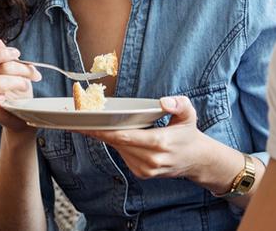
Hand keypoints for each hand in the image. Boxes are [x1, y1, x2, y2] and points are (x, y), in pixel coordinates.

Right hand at [0, 37, 40, 131]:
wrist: (24, 114)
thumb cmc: (19, 91)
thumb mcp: (16, 70)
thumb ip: (4, 56)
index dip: (0, 53)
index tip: (18, 54)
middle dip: (18, 68)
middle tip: (31, 73)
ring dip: (18, 82)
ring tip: (26, 86)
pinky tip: (5, 99)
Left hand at [80, 96, 240, 188]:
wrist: (196, 160)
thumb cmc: (188, 134)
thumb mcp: (189, 114)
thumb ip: (179, 104)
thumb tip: (164, 102)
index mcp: (159, 143)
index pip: (125, 137)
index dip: (104, 131)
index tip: (86, 125)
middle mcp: (151, 159)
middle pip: (117, 143)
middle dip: (99, 132)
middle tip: (80, 120)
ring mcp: (146, 169)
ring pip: (119, 150)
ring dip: (108, 138)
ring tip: (96, 124)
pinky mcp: (142, 174)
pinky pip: (124, 156)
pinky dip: (119, 145)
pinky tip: (117, 136)